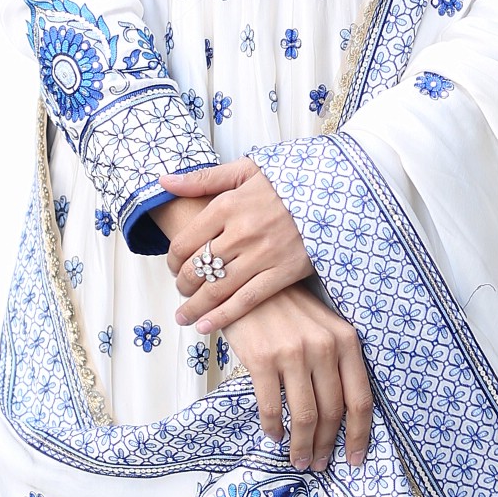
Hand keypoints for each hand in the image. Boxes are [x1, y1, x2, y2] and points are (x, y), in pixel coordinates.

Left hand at [159, 160, 313, 331]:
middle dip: (183, 284)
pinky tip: (205, 326)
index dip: (173, 260)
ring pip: (217, 288)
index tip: (174, 266)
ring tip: (185, 315)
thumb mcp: (245, 170)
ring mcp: (263, 254)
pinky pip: (246, 300)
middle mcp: (241, 232)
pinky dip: (222, 317)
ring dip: (195, 306)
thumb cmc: (286, 182)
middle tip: (183, 289)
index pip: (184, 242)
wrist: (334, 193)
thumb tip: (164, 182)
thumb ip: (202, 179)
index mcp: (227, 205)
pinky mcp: (283, 272)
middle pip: (198, 268)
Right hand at [223, 283, 373, 471]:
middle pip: (332, 413)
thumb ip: (336, 362)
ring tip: (299, 459)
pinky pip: (271, 407)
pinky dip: (274, 428)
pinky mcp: (262, 359)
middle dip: (327, 446)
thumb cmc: (286, 308)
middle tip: (320, 464)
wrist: (245, 282)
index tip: (355, 458)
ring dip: (302, 445)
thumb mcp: (323, 327)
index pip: (360, 399)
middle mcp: (324, 347)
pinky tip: (274, 436)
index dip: (359, 435)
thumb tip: (340, 414)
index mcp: (346, 341)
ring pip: (304, 415)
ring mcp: (293, 353)